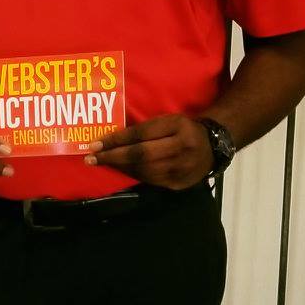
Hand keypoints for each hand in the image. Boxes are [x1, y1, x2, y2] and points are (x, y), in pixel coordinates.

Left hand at [88, 114, 213, 189]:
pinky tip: (120, 169)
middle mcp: (181, 149)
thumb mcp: (168, 120)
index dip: (117, 139)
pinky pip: (150, 180)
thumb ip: (145, 128)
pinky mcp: (178, 184)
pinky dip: (132, 174)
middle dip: (113, 157)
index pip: (142, 134)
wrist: (213, 147)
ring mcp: (181, 170)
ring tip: (102, 163)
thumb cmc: (183, 129)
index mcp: (179, 128)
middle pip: (141, 155)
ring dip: (119, 167)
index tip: (96, 143)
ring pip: (143, 171)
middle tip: (91, 158)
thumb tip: (113, 140)